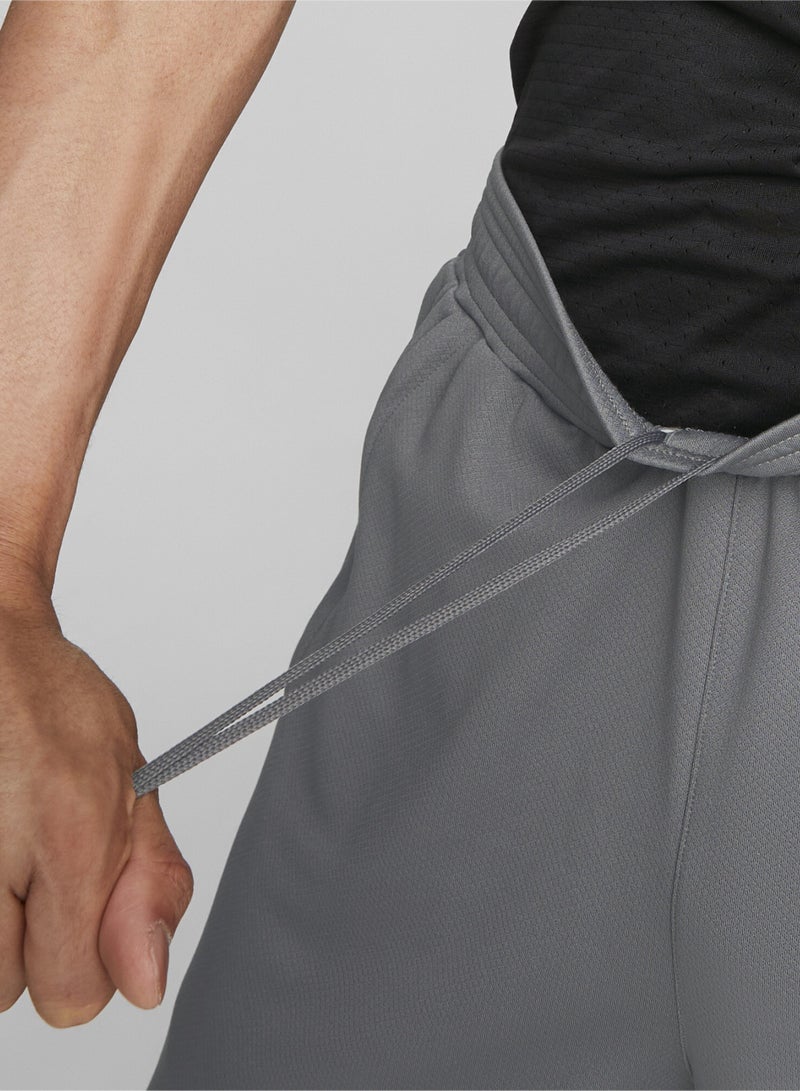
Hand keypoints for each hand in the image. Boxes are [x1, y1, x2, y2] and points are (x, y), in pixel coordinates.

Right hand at [0, 594, 193, 1026]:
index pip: (72, 995)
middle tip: (29, 844)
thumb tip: (144, 985)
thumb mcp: (131, 785)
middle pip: (11, 989)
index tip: (77, 887)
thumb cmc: (51, 706)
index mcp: (70, 837)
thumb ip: (148, 886)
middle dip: (29, 932)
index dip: (86, 951)